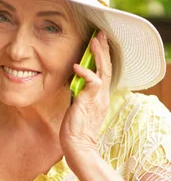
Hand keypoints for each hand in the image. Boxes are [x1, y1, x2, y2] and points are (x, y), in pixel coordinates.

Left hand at [59, 31, 111, 166]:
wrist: (77, 146)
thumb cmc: (74, 130)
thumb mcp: (77, 107)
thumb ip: (78, 93)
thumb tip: (72, 82)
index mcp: (100, 97)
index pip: (104, 72)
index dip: (102, 57)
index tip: (97, 43)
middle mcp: (102, 96)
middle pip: (107, 67)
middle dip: (103, 49)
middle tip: (100, 34)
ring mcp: (98, 98)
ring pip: (103, 70)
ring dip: (98, 54)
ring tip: (94, 40)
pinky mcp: (90, 101)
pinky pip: (92, 81)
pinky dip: (84, 72)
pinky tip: (76, 66)